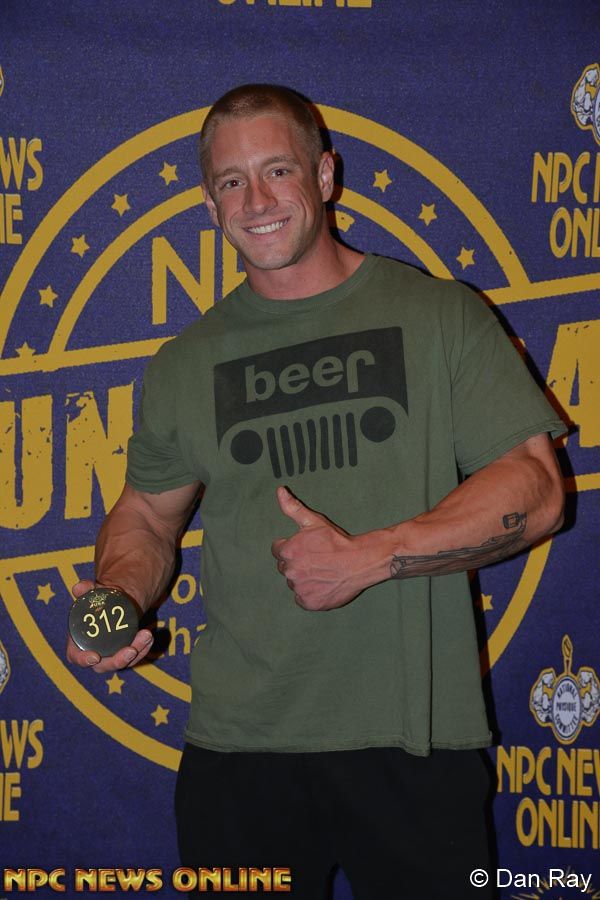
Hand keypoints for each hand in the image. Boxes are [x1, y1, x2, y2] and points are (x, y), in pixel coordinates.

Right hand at [66, 579, 153, 673]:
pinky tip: (149, 637)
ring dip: (137, 652)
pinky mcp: (124, 654)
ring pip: (122, 662)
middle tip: (131, 650)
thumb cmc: (97, 602)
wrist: (114, 604)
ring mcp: (110, 656)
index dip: (83, 659)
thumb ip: (85, 589)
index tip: (95, 656)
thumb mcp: (92, 593)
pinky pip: (134, 657)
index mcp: (79, 642)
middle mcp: (94, 653)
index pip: (76, 657)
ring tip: (147, 635)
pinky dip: (143, 649)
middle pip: (104, 665)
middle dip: (118, 660)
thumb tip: (79, 586)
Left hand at [271, 487, 368, 610]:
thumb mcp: (314, 521)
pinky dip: (310, 594)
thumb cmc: (337, 540)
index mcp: (288, 551)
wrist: (360, 562)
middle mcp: (290, 571)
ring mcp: (299, 588)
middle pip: (285, 568)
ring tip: (321, 572)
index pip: (278, 551)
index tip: (306, 548)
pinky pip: (302, 598)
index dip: (291, 548)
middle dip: (297, 563)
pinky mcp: (309, 602)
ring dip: (303, 579)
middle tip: (316, 560)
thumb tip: (279, 491)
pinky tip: (322, 584)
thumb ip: (292, 507)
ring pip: (294, 583)